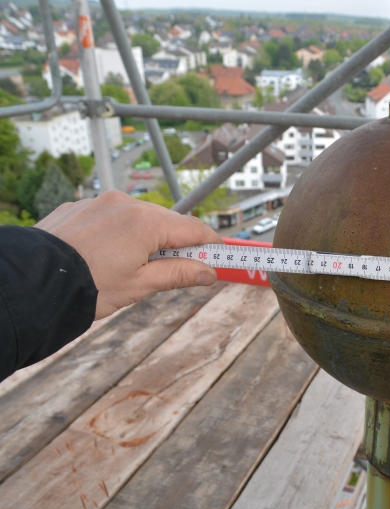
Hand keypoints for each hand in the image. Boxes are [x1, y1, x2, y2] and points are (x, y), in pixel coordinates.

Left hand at [36, 191, 222, 319]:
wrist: (31, 284)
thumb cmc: (85, 287)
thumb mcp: (140, 286)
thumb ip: (180, 275)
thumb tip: (209, 273)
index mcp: (147, 222)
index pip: (194, 229)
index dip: (211, 245)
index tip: (222, 256)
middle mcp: (126, 203)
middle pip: (168, 222)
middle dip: (177, 245)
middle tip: (179, 271)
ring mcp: (100, 202)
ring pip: (139, 219)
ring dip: (146, 239)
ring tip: (133, 269)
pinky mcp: (79, 206)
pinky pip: (111, 217)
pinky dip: (118, 233)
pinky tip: (106, 257)